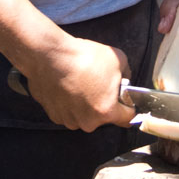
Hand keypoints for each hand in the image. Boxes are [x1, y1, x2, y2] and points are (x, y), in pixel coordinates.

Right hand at [18, 35, 136, 131]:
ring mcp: (68, 120)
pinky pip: (68, 112)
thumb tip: (124, 81)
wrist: (49, 56)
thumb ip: (126, 74)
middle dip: (103, 103)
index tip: (126, 100)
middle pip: (103, 116)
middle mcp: (87, 122)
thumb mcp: (118, 59)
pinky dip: (69, 103)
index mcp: (106, 111)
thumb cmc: (84, 57)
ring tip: (80, 83)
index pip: (127, 118)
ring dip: (85, 104)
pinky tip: (67, 86)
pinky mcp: (54, 115)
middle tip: (98, 84)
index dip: (128, 107)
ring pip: (84, 115)